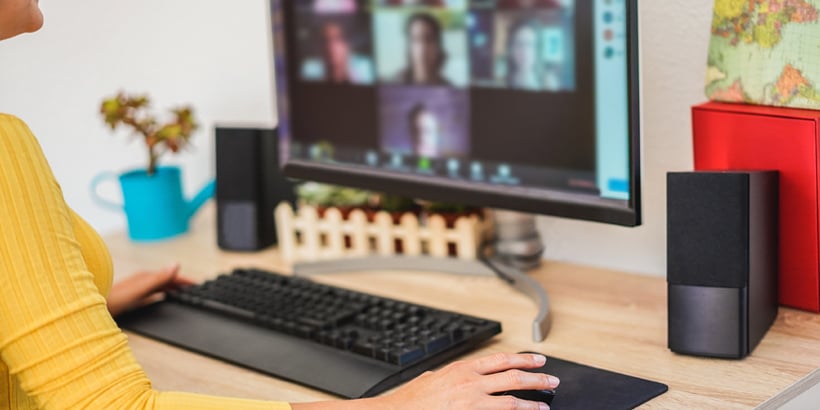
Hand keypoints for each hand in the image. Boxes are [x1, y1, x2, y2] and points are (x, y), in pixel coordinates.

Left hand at [106, 263, 195, 316]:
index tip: (197, 283)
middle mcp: (141, 281)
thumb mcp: (141, 288)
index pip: (171, 275)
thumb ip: (159, 277)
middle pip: (166, 280)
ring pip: (159, 287)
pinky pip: (151, 294)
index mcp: (145, 277)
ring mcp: (136, 289)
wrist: (92, 308)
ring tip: (181, 292)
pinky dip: (161, 295)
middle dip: (180, 283)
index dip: (184, 280)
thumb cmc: (114, 299)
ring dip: (171, 288)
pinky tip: (160, 299)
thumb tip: (176, 264)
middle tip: (193, 288)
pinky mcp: (130, 298)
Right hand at [292, 353, 558, 409]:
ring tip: (545, 405)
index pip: (501, 360)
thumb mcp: (433, 378)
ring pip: (511, 402)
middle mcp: (471, 384)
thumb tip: (463, 375)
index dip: (523, 360)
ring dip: (531, 404)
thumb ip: (452, 375)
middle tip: (552, 381)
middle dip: (536, 380)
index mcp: (463, 369)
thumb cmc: (411, 399)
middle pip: (512, 379)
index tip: (538, 360)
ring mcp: (472, 404)